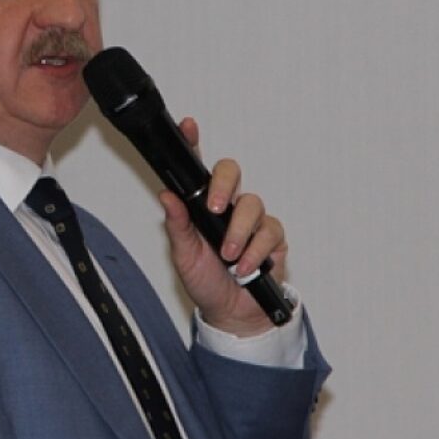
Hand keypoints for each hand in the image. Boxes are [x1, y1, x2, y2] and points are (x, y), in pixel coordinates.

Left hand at [159, 117, 288, 336]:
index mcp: (202, 205)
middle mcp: (228, 206)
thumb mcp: (183, 255)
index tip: (189, 126)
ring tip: (229, 256)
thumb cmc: (205, 279)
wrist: (231, 312)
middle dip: (224, 185)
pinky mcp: (272, 238)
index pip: (198, 169)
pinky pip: (270, 232)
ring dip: (239, 231)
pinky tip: (245, 267)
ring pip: (252, 204)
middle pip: (232, 172)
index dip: (194, 143)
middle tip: (215, 207)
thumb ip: (177, 225)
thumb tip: (166, 196)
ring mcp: (252, 220)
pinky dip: (255, 251)